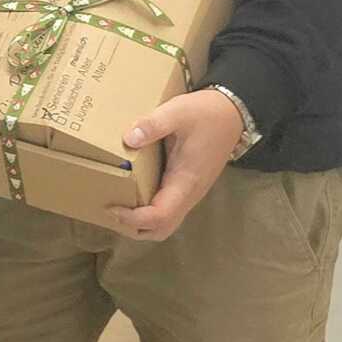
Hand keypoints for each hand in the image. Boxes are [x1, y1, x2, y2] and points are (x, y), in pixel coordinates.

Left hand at [115, 88, 245, 240]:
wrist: (232, 113)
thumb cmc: (205, 114)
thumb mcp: (177, 112)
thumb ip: (153, 124)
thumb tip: (129, 138)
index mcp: (185, 181)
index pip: (160, 216)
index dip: (134, 219)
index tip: (111, 207)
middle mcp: (189, 193)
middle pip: (162, 229)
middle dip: (134, 227)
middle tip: (109, 211)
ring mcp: (189, 191)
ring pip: (165, 221)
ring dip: (140, 221)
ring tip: (115, 204)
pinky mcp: (186, 184)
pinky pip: (167, 207)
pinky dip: (147, 209)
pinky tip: (130, 191)